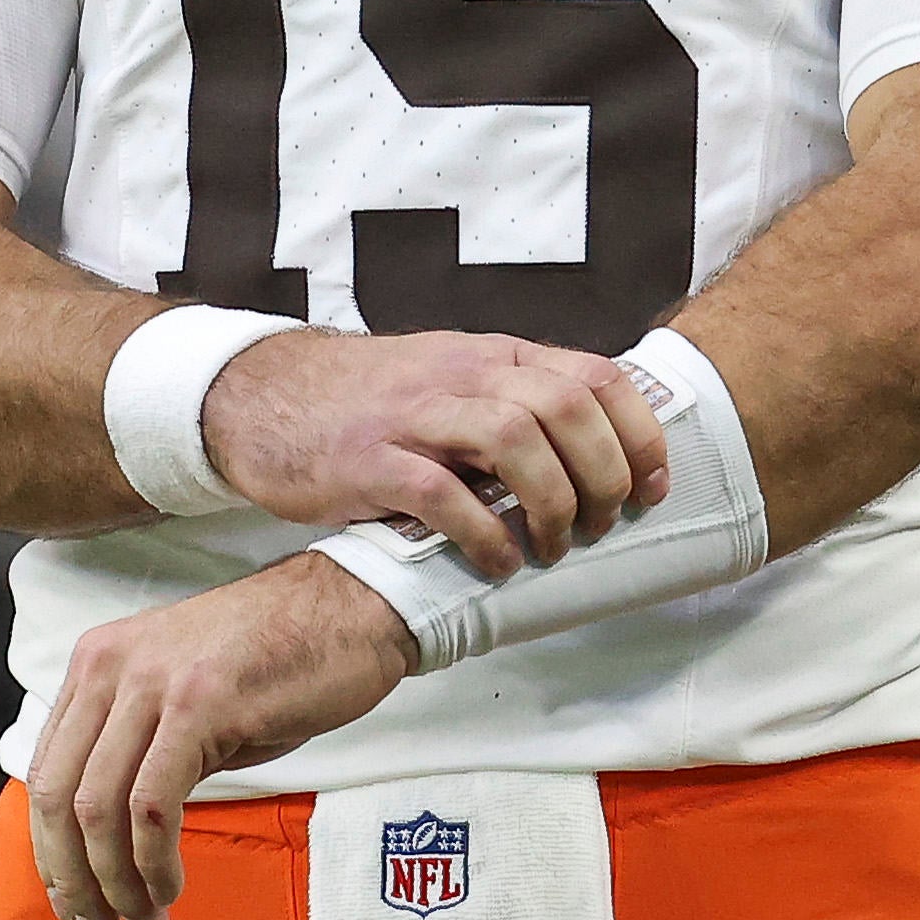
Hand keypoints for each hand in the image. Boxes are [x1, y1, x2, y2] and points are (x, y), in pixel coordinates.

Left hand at [25, 555, 416, 919]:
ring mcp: (152, 682)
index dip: (52, 850)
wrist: (355, 607)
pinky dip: (154, 861)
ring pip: (98, 809)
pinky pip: (152, 805)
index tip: (75, 900)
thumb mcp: (188, 698)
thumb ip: (141, 749)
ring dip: (116, 883)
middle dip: (74, 879)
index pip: (47, 772)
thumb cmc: (283, 661)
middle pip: (57, 797)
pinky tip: (172, 887)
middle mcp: (110, 667)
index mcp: (98, 664)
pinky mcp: (198, 704)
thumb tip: (111, 838)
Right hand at [201, 329, 668, 576]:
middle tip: (602, 526)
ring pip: (514, 440)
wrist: (265, 398)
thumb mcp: (454, 382)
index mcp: (493, 356)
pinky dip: (484, 535)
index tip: (654, 487)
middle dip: (602, 475)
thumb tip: (602, 454)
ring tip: (552, 548)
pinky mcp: (369, 460)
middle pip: (565, 408)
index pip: (596, 376)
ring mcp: (413, 415)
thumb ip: (517, 405)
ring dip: (551, 504)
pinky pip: (444, 495)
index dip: (640, 434)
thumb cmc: (373, 405)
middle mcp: (461, 375)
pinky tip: (497, 563)